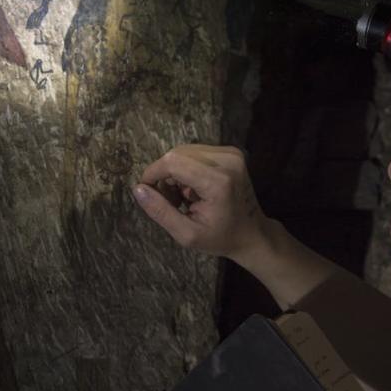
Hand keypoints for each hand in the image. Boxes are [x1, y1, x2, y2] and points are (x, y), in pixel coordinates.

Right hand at [133, 144, 268, 261]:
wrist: (252, 233)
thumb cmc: (221, 238)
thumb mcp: (186, 234)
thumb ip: (160, 211)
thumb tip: (137, 189)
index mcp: (219, 182)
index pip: (173, 162)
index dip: (153, 173)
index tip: (146, 191)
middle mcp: (227, 161)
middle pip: (177, 154)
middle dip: (165, 176)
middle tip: (171, 202)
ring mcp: (231, 154)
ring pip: (184, 152)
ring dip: (176, 173)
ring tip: (183, 198)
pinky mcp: (231, 153)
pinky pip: (195, 153)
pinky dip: (187, 169)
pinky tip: (193, 190)